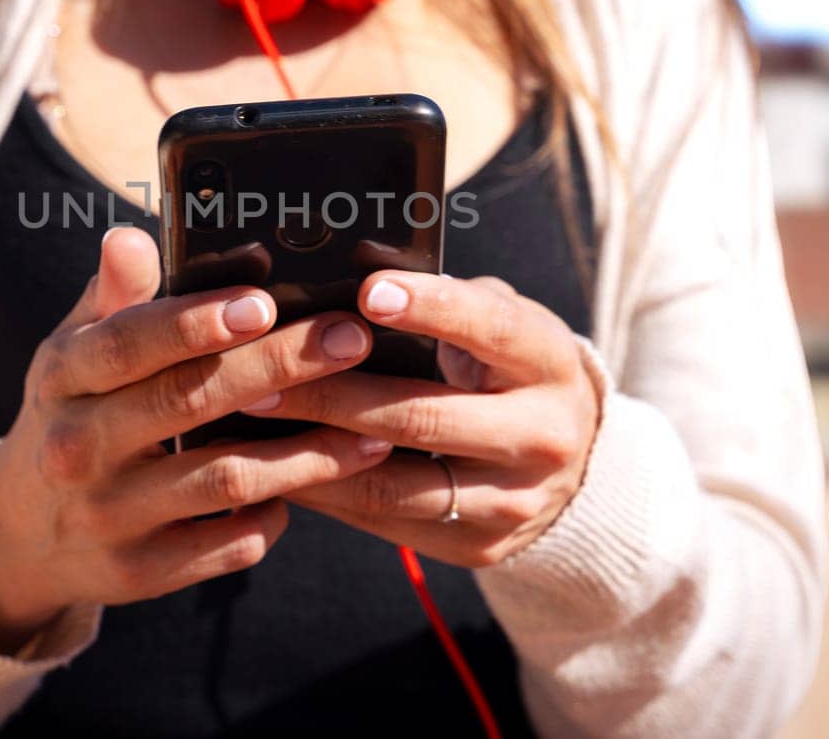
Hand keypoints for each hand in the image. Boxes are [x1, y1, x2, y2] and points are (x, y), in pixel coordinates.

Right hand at [0, 228, 391, 652]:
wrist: (21, 531)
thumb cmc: (75, 411)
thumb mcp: (75, 351)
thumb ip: (114, 296)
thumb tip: (132, 237)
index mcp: (63, 377)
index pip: (129, 343)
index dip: (196, 322)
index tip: (266, 301)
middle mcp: (77, 447)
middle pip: (188, 403)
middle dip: (278, 367)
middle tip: (350, 341)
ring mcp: (108, 515)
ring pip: (223, 480)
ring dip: (305, 453)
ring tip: (373, 428)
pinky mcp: (137, 573)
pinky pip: (226, 545)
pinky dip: (276, 515)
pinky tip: (314, 488)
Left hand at [242, 271, 601, 568]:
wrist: (572, 467)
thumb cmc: (510, 369)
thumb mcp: (502, 324)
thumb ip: (448, 302)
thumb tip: (352, 282)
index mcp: (548, 363)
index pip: (489, 328)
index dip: (431, 309)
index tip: (368, 292)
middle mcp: (541, 436)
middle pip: (424, 417)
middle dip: (334, 395)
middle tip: (264, 376)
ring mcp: (511, 501)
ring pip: (394, 484)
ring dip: (312, 453)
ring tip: (255, 420)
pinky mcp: (477, 546)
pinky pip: (385, 521)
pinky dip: (325, 492)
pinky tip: (278, 464)